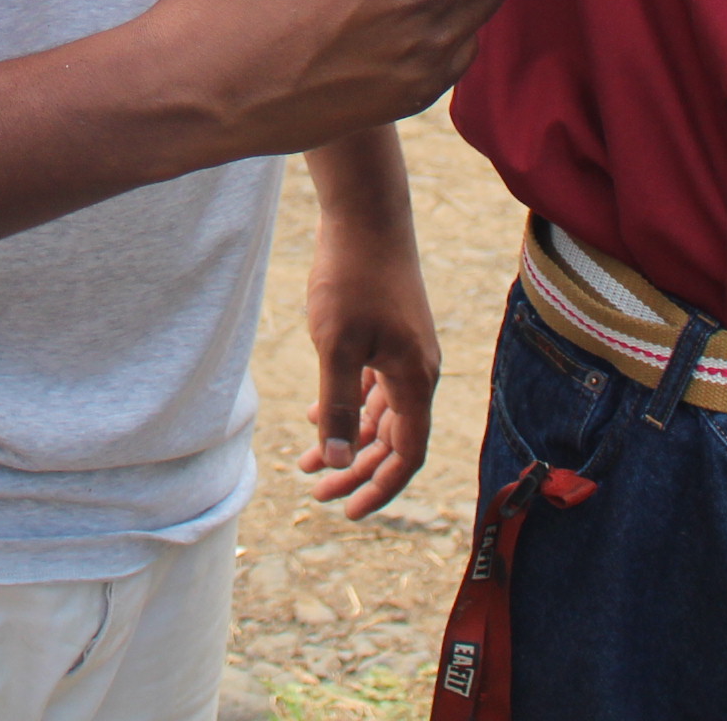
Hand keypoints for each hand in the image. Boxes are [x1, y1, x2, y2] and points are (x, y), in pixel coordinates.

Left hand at [298, 194, 438, 519]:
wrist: (365, 214)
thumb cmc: (351, 277)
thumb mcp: (336, 346)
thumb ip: (339, 407)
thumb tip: (340, 463)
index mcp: (414, 380)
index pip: (406, 455)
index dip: (381, 488)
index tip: (348, 512)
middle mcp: (417, 371)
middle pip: (393, 440)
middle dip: (358, 470)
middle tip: (318, 492)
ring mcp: (404, 351)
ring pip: (381, 414)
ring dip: (350, 440)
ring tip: (309, 462)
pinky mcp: (390, 333)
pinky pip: (374, 386)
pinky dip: (350, 407)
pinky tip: (318, 414)